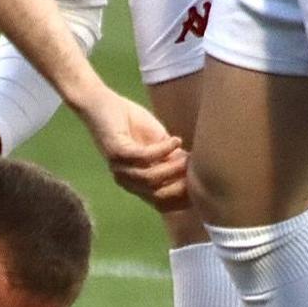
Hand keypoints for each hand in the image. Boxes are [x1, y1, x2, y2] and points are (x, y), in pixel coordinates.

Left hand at [75, 87, 188, 211]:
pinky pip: (143, 157)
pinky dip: (162, 150)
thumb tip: (197, 167)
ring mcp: (120, 169)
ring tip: (188, 156)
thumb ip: (173, 157)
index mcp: (138, 183)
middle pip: (158, 196)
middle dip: (181, 186)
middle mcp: (128, 181)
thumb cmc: (132, 123)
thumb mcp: (159, 143)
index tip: (204, 187)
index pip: (163, 203)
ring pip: (150, 178)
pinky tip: (174, 140)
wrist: (103, 103)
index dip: (183, 199)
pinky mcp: (116, 152)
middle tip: (199, 172)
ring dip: (173, 168)